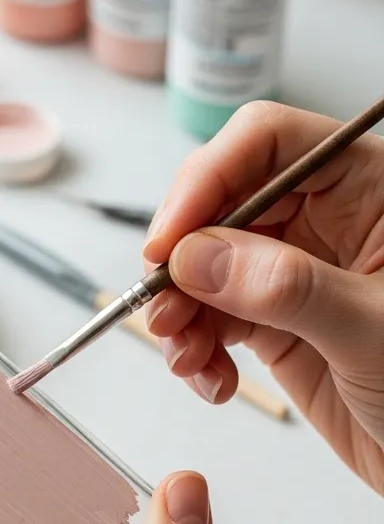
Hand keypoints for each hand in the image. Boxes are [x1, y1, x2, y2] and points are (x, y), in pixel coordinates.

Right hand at [143, 102, 383, 492]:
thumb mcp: (373, 329)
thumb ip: (287, 288)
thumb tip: (198, 257)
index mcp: (368, 187)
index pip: (269, 142)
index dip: (208, 180)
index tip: (167, 242)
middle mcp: (329, 218)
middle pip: (223, 203)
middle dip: (181, 259)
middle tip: (160, 308)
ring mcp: (299, 271)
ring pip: (207, 265)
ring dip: (180, 311)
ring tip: (185, 357)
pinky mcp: (279, 324)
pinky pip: (214, 318)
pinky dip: (197, 349)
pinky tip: (212, 380)